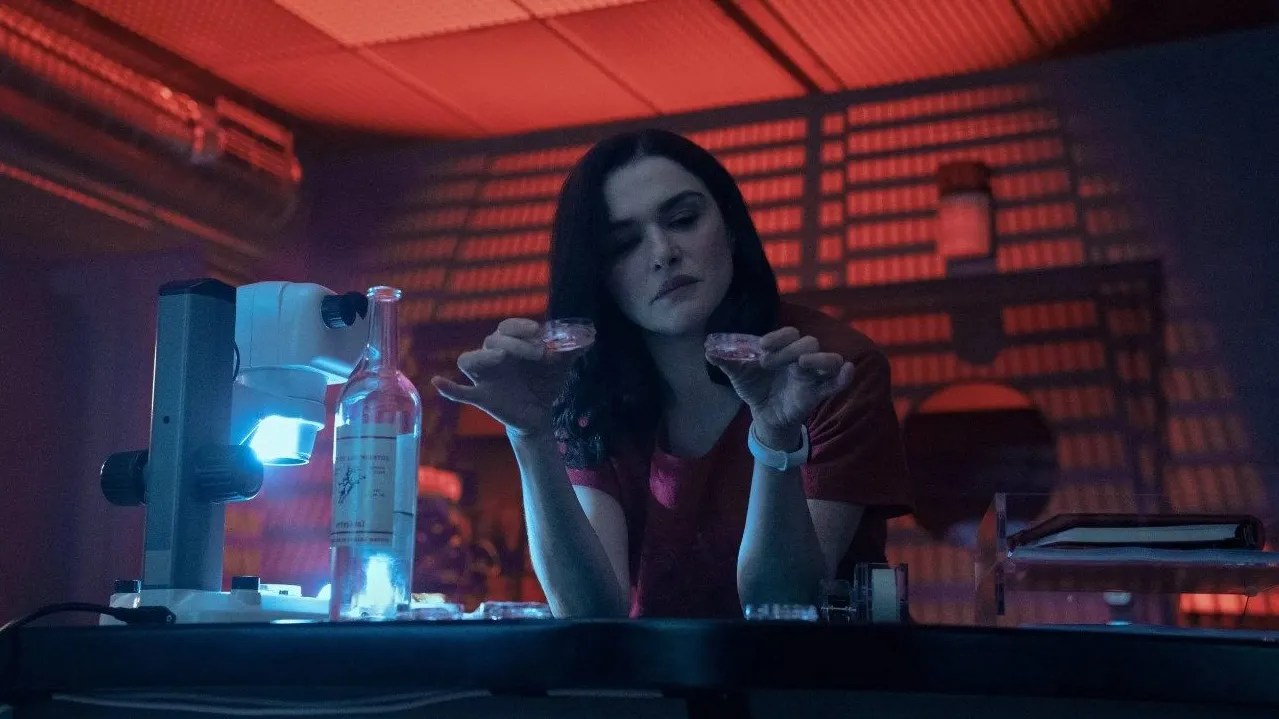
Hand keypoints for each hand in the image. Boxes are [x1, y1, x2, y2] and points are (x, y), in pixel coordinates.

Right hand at [431, 318, 587, 437]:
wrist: (539, 414)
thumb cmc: (544, 384)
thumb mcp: (559, 367)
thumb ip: (571, 350)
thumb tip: (590, 337)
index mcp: (511, 345)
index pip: (507, 327)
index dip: (519, 327)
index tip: (537, 333)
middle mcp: (494, 357)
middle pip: (492, 341)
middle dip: (514, 344)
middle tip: (537, 354)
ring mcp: (485, 377)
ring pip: (468, 360)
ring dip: (481, 358)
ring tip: (500, 359)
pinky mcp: (481, 397)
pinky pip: (459, 392)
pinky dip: (447, 388)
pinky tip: (437, 382)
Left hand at [706, 327, 853, 448]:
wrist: (763, 415)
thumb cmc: (755, 387)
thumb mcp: (738, 374)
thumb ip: (726, 361)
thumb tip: (707, 350)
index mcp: (783, 348)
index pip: (789, 333)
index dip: (778, 336)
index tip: (762, 347)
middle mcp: (800, 357)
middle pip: (808, 343)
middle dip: (789, 350)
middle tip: (768, 363)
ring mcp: (812, 375)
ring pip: (828, 358)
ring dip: (818, 358)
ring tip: (802, 363)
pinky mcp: (818, 393)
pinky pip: (836, 383)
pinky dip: (843, 377)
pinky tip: (847, 370)